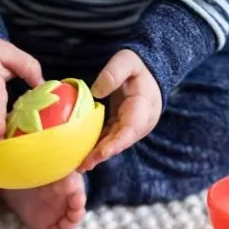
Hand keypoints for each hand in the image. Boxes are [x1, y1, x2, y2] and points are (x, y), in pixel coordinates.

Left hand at [79, 49, 161, 171]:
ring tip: (79, 167)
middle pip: (120, 142)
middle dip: (102, 155)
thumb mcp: (127, 60)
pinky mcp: (122, 127)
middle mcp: (140, 122)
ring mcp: (131, 127)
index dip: (117, 143)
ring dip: (97, 155)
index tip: (103, 152)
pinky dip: (96, 147)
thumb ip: (114, 73)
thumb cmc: (137, 65)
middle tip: (83, 166)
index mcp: (144, 107)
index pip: (131, 129)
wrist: (150, 72)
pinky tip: (81, 155)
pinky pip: (109, 139)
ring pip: (114, 143)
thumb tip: (96, 92)